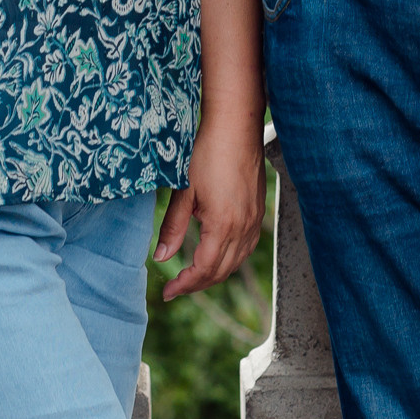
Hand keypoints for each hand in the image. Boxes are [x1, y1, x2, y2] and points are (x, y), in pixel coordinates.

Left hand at [156, 117, 265, 300]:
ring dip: (215, 273)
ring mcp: (254, 219)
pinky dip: (230, 258)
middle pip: (221, 271)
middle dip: (198, 284)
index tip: (168, 293)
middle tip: (176, 288)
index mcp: (223, 225)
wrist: (236, 125)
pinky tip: (217, 253)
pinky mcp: (258, 210)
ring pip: (236, 261)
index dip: (185, 285)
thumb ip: (173, 227)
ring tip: (193, 275)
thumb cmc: (207, 152)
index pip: (204, 270)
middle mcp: (243, 227)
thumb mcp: (184, 191)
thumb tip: (161, 258)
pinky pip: (246, 246)